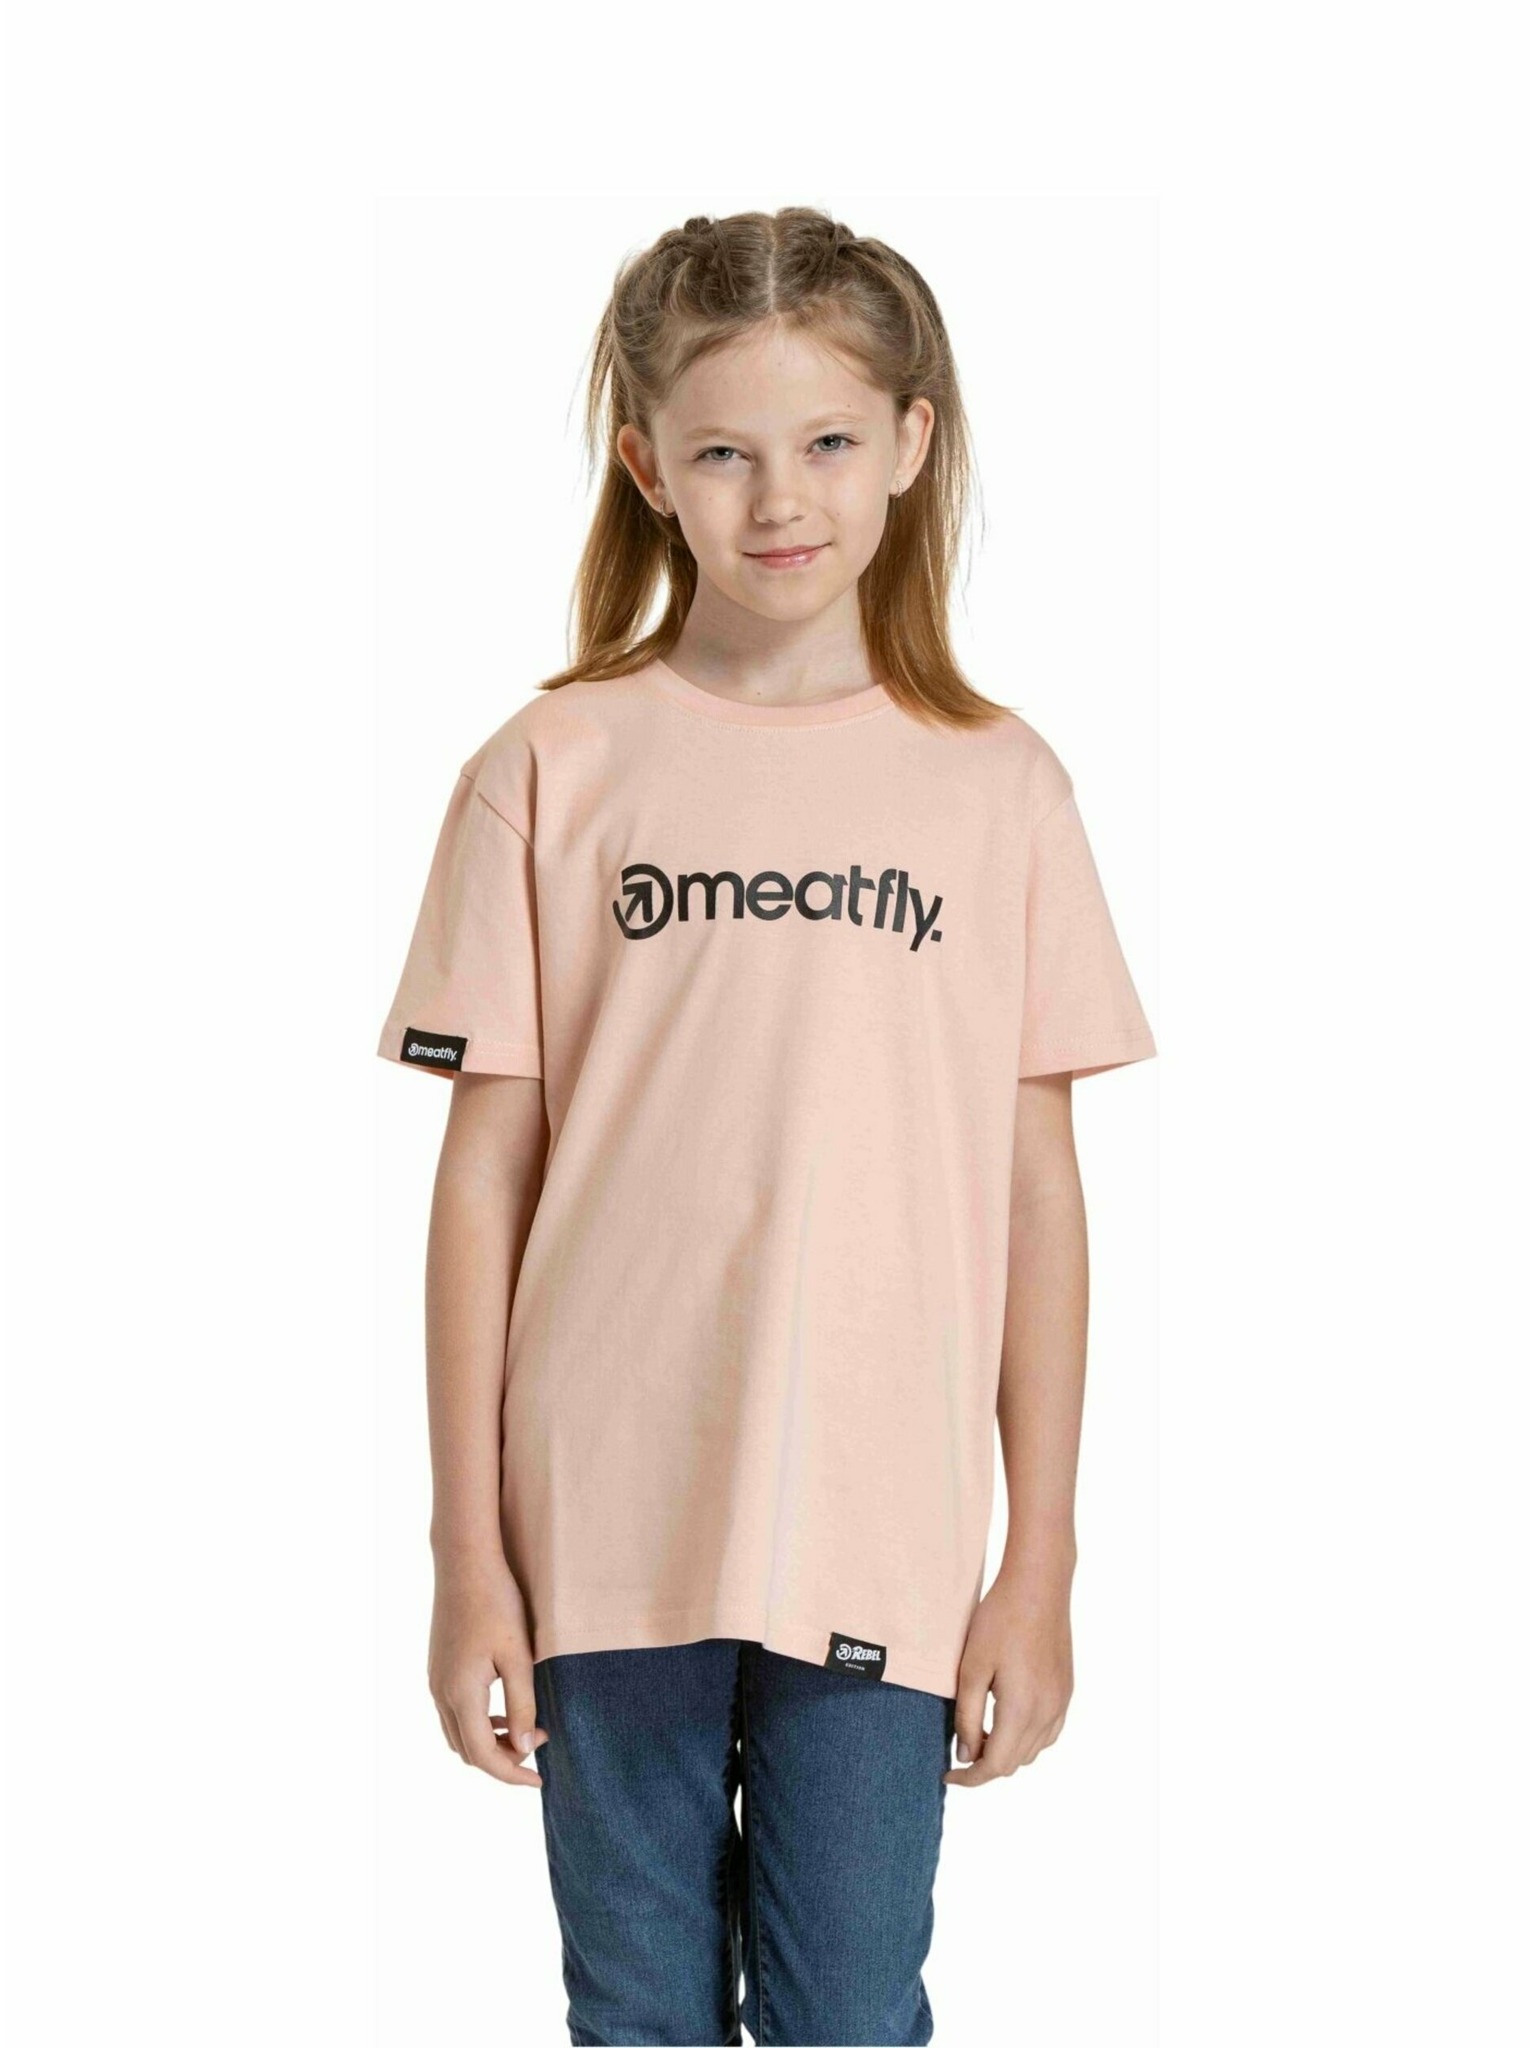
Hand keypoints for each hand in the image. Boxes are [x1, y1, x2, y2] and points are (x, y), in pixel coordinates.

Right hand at [428, 1553, 548, 1785]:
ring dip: (490, 1742)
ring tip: (527, 1730)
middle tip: (540, 1744)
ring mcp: (435, 1681)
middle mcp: (441, 1693)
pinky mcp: (437, 1669)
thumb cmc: (497, 1603)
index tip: (540, 1779)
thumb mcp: (518, 1656)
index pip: (484, 1755)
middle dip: (503, 1759)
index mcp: (461, 1694)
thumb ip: (523, 1704)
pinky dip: (478, 1723)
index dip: (512, 1774)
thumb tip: (525, 1748)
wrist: (464, 1562)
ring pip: (459, 1734)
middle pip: (468, 1751)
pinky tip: (504, 1710)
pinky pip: (454, 1713)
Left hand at [943, 1570, 1073, 1786]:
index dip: (970, 1778)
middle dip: (985, 1766)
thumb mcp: (972, 1668)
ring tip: (979, 1735)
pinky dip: (1026, 1739)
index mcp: (1022, 1710)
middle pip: (1015, 1763)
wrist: (1038, 1585)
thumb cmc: (1000, 1619)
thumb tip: (966, 1754)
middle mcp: (1048, 1713)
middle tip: (959, 1751)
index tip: (948, 1775)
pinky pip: (1048, 1732)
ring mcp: (1061, 1702)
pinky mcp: (1066, 1691)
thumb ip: (968, 1716)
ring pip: (1033, 1751)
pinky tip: (1008, 1722)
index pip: (996, 1765)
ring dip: (1007, 1753)